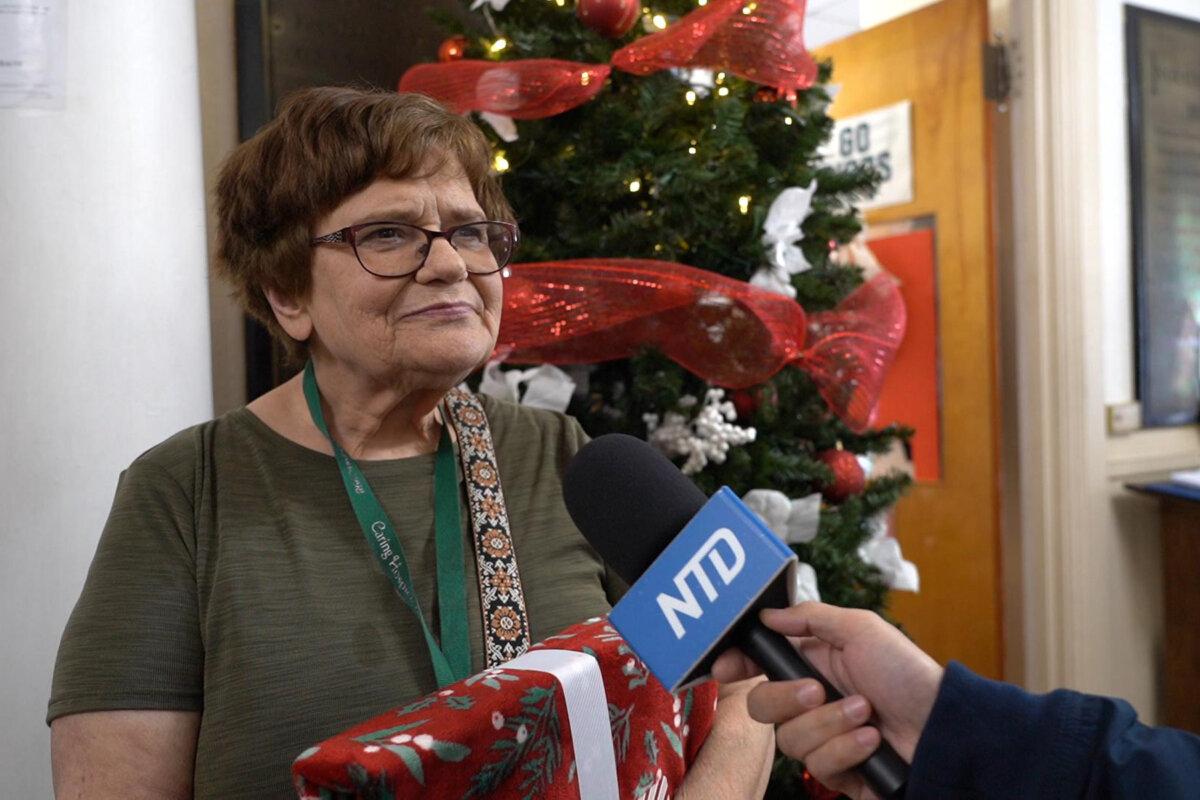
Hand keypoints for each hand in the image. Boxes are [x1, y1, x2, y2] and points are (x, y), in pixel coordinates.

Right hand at [711, 602, 942, 799]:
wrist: (944, 728)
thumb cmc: (908, 674)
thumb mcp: (861, 629)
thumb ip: (810, 617)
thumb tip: (768, 615)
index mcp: (813, 663)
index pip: (760, 664)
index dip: (737, 664)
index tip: (725, 668)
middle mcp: (812, 701)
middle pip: (763, 706)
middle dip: (787, 698)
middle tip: (818, 689)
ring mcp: (823, 738)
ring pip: (790, 739)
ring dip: (830, 724)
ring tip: (866, 713)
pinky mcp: (837, 771)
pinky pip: (817, 765)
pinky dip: (846, 749)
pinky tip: (871, 741)